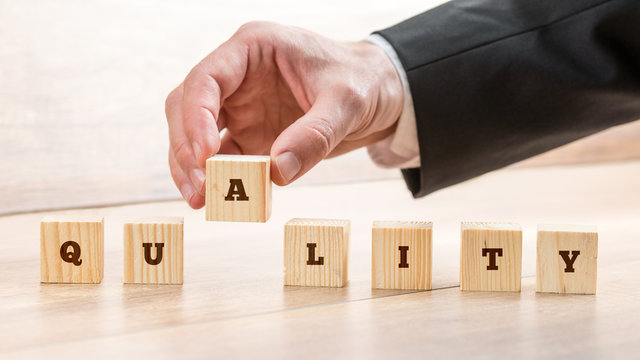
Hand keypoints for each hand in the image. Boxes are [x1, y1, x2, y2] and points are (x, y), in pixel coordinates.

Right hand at [165, 21, 402, 208]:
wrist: (380, 93)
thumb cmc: (362, 80)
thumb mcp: (347, 102)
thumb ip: (314, 135)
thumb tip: (276, 172)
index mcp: (254, 48)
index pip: (207, 78)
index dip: (196, 116)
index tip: (206, 155)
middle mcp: (239, 76)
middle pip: (188, 106)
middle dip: (186, 147)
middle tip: (200, 186)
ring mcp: (241, 106)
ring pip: (195, 134)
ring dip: (192, 168)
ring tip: (201, 200)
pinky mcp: (250, 134)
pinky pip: (224, 158)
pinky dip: (218, 179)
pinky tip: (219, 201)